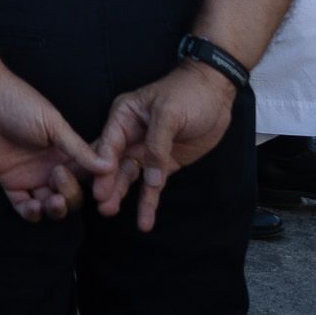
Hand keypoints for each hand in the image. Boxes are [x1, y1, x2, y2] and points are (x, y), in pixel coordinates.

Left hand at [0, 69, 103, 221]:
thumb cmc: (20, 103)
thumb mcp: (54, 124)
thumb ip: (78, 149)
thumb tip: (108, 166)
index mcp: (65, 152)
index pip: (86, 176)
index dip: (93, 185)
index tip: (97, 189)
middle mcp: (50, 167)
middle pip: (70, 195)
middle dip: (70, 195)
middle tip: (58, 178)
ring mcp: (30, 176)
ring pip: (49, 205)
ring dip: (54, 209)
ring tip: (52, 202)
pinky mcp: (9, 182)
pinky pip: (22, 206)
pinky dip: (31, 212)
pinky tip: (33, 207)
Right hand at [91, 59, 239, 231]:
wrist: (217, 94)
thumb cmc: (188, 93)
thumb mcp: (169, 112)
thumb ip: (157, 143)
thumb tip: (151, 178)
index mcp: (124, 116)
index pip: (109, 142)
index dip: (102, 164)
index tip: (98, 184)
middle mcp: (130, 135)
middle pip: (113, 162)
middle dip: (107, 183)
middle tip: (102, 205)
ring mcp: (146, 152)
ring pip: (129, 176)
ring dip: (121, 194)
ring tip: (111, 213)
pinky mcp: (163, 165)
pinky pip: (152, 186)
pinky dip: (148, 203)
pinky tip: (144, 221)